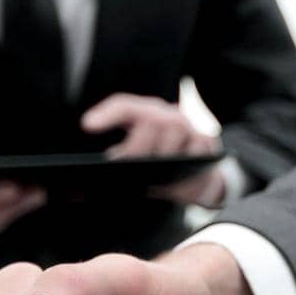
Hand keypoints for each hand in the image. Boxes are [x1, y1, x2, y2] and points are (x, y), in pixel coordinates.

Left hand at [81, 93, 224, 206]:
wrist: (200, 177)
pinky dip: (184, 169)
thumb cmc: (159, 168)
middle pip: (153, 120)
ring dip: (162, 158)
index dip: (107, 113)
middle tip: (127, 168)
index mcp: (145, 114)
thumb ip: (118, 163)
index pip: (124, 106)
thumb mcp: (135, 161)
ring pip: (175, 131)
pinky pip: (198, 151)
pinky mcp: (208, 142)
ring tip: (150, 182)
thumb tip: (88, 182)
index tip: (86, 126)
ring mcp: (190, 128)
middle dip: (138, 146)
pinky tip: (172, 188)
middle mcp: (169, 116)